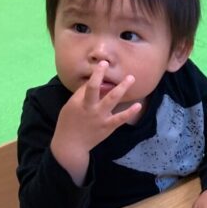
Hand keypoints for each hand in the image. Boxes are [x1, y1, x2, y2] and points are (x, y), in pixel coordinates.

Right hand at [50, 61, 140, 184]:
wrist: (71, 145)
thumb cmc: (68, 123)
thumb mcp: (70, 107)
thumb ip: (80, 95)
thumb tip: (91, 82)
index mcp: (78, 102)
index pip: (88, 85)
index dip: (97, 74)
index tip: (103, 64)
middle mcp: (89, 108)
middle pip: (95, 89)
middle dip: (102, 75)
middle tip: (110, 63)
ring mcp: (100, 117)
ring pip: (111, 100)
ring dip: (122, 88)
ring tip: (131, 78)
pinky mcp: (108, 126)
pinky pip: (120, 118)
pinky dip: (129, 112)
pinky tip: (138, 105)